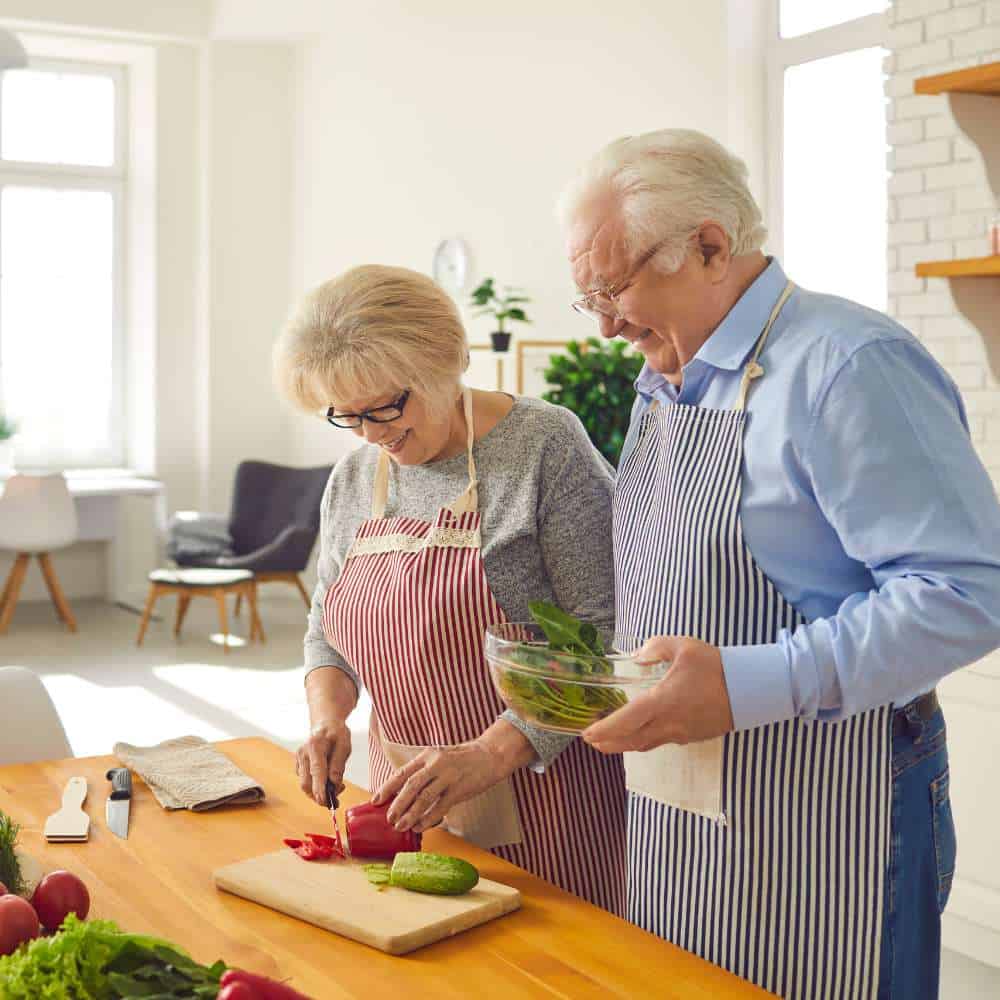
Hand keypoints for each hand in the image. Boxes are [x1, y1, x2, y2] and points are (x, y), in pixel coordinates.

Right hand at [295, 719, 351, 806]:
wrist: (326, 724)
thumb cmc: (336, 733)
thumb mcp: (344, 745)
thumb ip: (339, 764)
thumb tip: (335, 784)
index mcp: (315, 746)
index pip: (316, 772)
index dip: (320, 789)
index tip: (326, 801)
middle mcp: (303, 754)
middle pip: (306, 783)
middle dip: (319, 796)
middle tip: (336, 798)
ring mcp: (298, 759)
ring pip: (304, 785)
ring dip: (318, 793)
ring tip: (336, 788)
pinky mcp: (298, 765)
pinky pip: (305, 781)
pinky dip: (315, 786)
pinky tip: (328, 781)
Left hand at [372, 742, 505, 833]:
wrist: (490, 755)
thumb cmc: (462, 759)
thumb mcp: (439, 757)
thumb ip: (423, 771)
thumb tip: (402, 792)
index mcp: (428, 755)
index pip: (402, 773)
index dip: (387, 788)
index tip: (376, 801)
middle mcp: (436, 764)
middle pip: (411, 786)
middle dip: (397, 804)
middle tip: (388, 818)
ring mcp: (448, 776)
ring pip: (424, 798)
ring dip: (410, 814)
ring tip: (400, 826)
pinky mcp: (460, 789)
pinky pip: (440, 807)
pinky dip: (428, 818)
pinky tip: (420, 826)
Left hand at [582, 636, 734, 752]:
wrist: (751, 689)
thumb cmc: (716, 667)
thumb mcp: (683, 647)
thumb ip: (655, 648)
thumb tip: (636, 657)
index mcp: (662, 702)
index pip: (625, 721)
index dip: (604, 730)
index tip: (587, 734)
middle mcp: (669, 724)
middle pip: (631, 741)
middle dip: (608, 743)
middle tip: (591, 741)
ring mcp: (682, 733)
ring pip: (646, 744)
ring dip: (626, 743)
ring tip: (610, 740)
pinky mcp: (693, 736)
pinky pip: (662, 741)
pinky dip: (646, 739)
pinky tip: (643, 731)